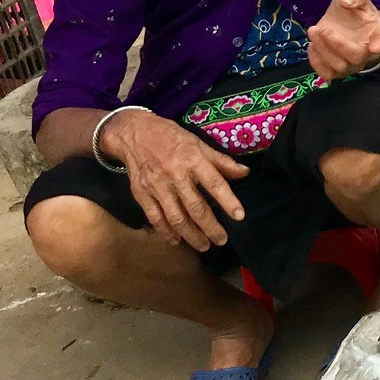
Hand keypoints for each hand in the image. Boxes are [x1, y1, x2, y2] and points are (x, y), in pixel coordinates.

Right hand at [106, 109, 249, 251]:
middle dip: (210, 227)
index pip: (215, 183)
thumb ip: (221, 161)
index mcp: (193, 159)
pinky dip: (166, 232)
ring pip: (176, 217)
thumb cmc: (171, 137)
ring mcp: (157, 187)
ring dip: (191, 235)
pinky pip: (155, 218)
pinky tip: (177, 241)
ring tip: (204, 246)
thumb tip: (245, 172)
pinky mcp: (141, 194)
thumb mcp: (198, 143)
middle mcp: (175, 175)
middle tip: (222, 240)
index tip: (239, 216)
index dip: (228, 201)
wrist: (134, 133)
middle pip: (196, 207)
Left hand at [307, 0, 379, 79]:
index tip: (374, 47)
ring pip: (339, 67)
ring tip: (313, 31)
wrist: (348, 22)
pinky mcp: (336, 70)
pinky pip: (327, 74)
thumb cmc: (356, 9)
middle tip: (324, 28)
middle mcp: (367, 52)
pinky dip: (316, 62)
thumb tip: (346, 3)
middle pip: (356, 57)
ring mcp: (352, 64)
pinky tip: (312, 45)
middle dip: (337, 44)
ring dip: (323, 50)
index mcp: (377, 32)